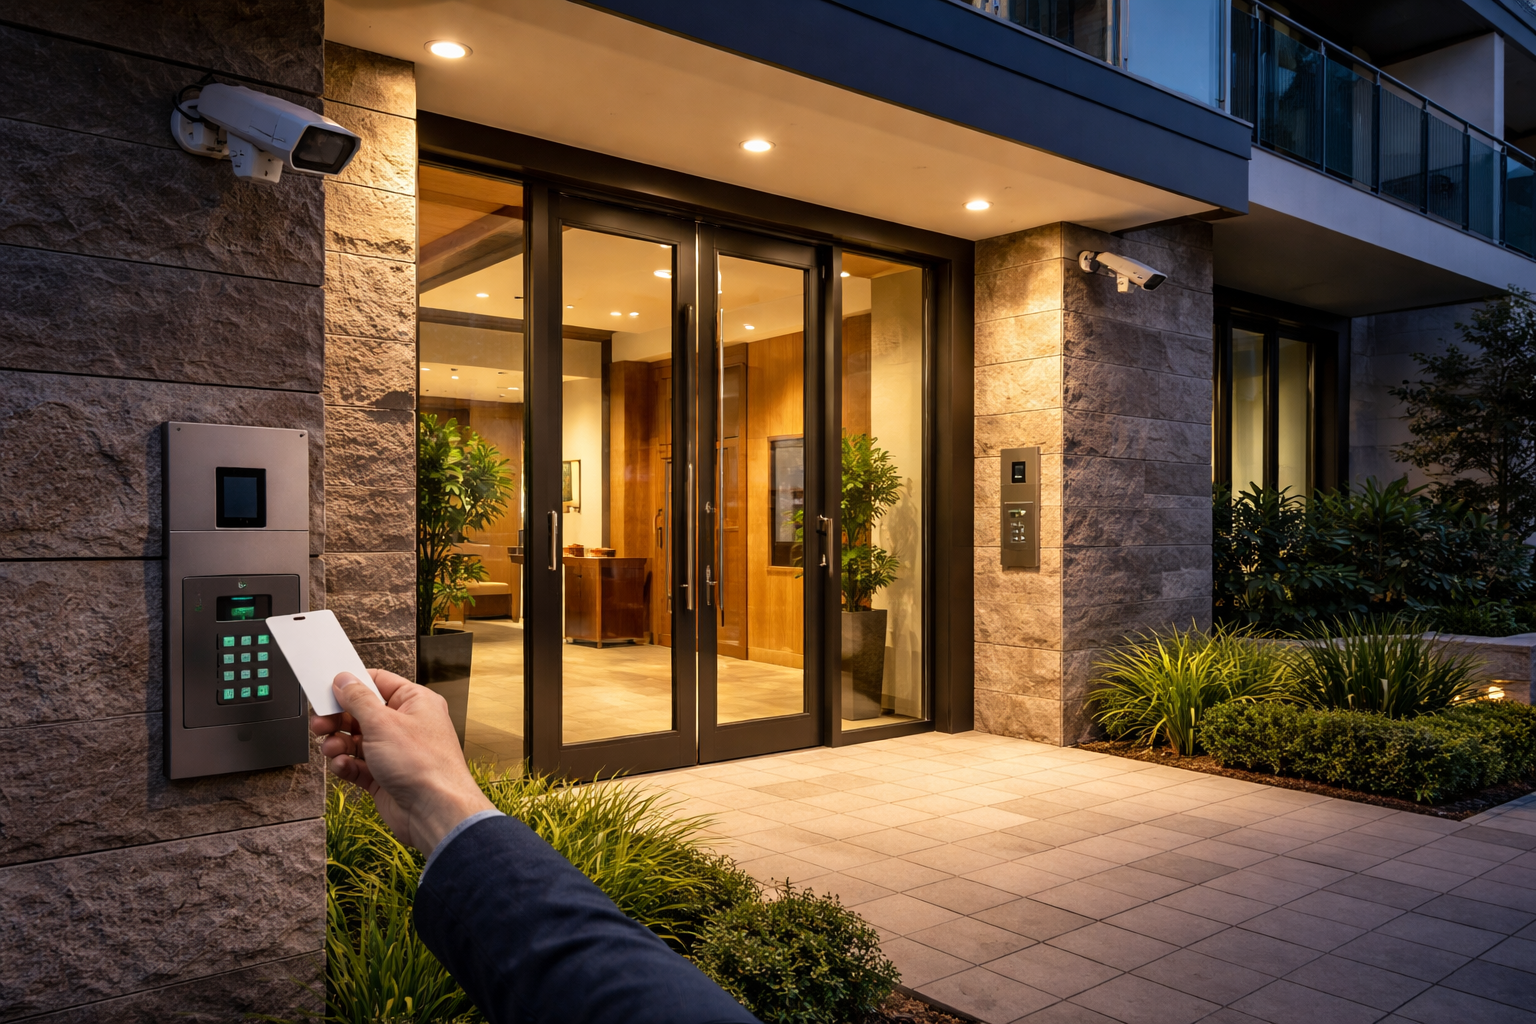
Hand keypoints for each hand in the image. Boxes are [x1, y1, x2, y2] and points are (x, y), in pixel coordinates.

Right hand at [310, 669, 493, 853]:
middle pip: (362, 713)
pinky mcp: (385, 776)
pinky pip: (358, 765)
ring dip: (338, 743)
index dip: (352, 685)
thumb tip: (344, 681)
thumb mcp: (382, 723)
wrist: (434, 811)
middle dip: (338, 718)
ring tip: (330, 748)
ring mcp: (396, 752)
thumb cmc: (423, 765)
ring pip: (357, 740)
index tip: (328, 690)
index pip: (379, 683)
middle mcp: (407, 725)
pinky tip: (342, 765)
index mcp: (415, 703)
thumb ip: (358, 699)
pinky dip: (346, 764)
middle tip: (320, 723)